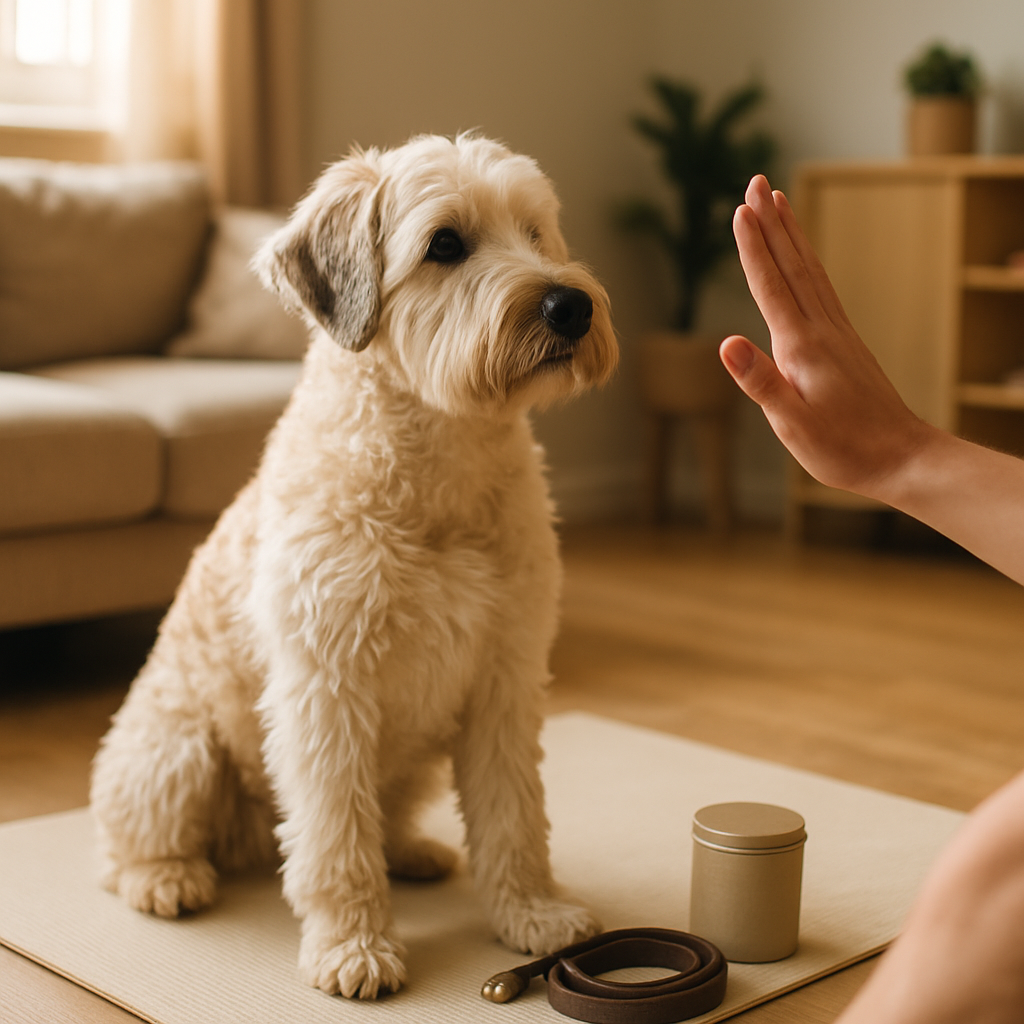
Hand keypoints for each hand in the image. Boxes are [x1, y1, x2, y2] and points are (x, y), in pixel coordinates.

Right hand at [721, 174, 1023, 585]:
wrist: (901, 458)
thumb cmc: (843, 448)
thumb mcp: (792, 425)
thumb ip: (761, 382)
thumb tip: (727, 344)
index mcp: (802, 347)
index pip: (772, 286)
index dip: (753, 248)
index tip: (739, 210)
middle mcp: (822, 330)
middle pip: (793, 264)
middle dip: (772, 222)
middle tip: (755, 181)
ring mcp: (837, 334)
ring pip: (810, 270)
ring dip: (791, 234)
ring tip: (778, 202)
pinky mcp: (845, 344)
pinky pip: (821, 289)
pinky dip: (807, 262)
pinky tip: (802, 259)